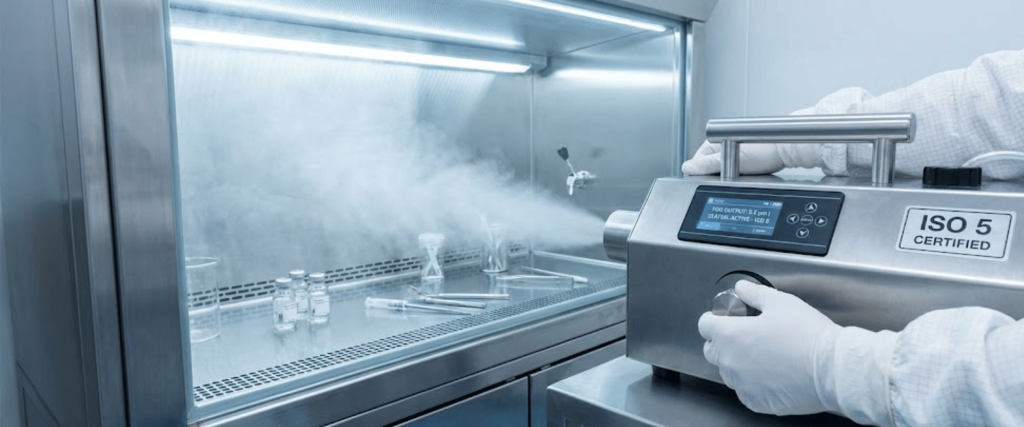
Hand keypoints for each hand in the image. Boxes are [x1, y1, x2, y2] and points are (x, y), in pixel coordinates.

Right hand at [681, 141, 824, 175]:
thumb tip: (688, 169)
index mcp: (711, 145)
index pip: (695, 165)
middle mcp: (719, 148)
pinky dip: (737, 178)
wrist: (785, 151)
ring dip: (727, 178)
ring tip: (742, 175)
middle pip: (707, 171)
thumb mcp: (729, 160)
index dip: (700, 176)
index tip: (710, 182)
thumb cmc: (763, 150)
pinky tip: (746, 177)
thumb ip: (706, 165)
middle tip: (731, 179)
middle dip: (715, 178)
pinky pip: (732, 173)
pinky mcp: (741, 162)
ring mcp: (730, 155)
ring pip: (720, 173)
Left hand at [697, 281, 839, 414]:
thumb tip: (742, 288)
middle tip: (743, 336)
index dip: (714, 319)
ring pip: (728, 372)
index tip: (723, 319)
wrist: (832, 368)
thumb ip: (755, 294)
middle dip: (722, 341)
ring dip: (736, 363)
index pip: (705, 325)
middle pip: (712, 350)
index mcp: (731, 335)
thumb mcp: (780, 302)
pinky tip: (769, 374)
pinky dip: (751, 383)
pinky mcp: (756, 401)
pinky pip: (744, 391)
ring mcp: (742, 384)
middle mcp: (730, 361)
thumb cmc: (808, 335)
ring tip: (761, 355)